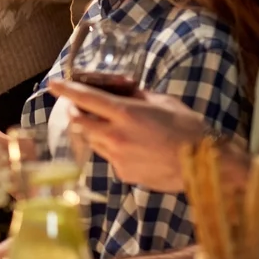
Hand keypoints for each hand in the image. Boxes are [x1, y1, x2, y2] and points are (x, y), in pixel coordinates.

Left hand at [48, 81, 207, 192]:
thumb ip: (135, 96)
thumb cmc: (187, 129)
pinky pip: (108, 157)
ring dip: (94, 130)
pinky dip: (112, 148)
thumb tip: (120, 91)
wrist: (204, 166)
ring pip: (92, 140)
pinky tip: (133, 147)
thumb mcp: (162, 102)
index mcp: (126, 114)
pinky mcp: (123, 174)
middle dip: (76, 112)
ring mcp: (117, 158)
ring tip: (114, 126)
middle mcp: (116, 136)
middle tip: (80, 106)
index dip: (67, 90)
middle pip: (79, 122)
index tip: (53, 84)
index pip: (86, 98)